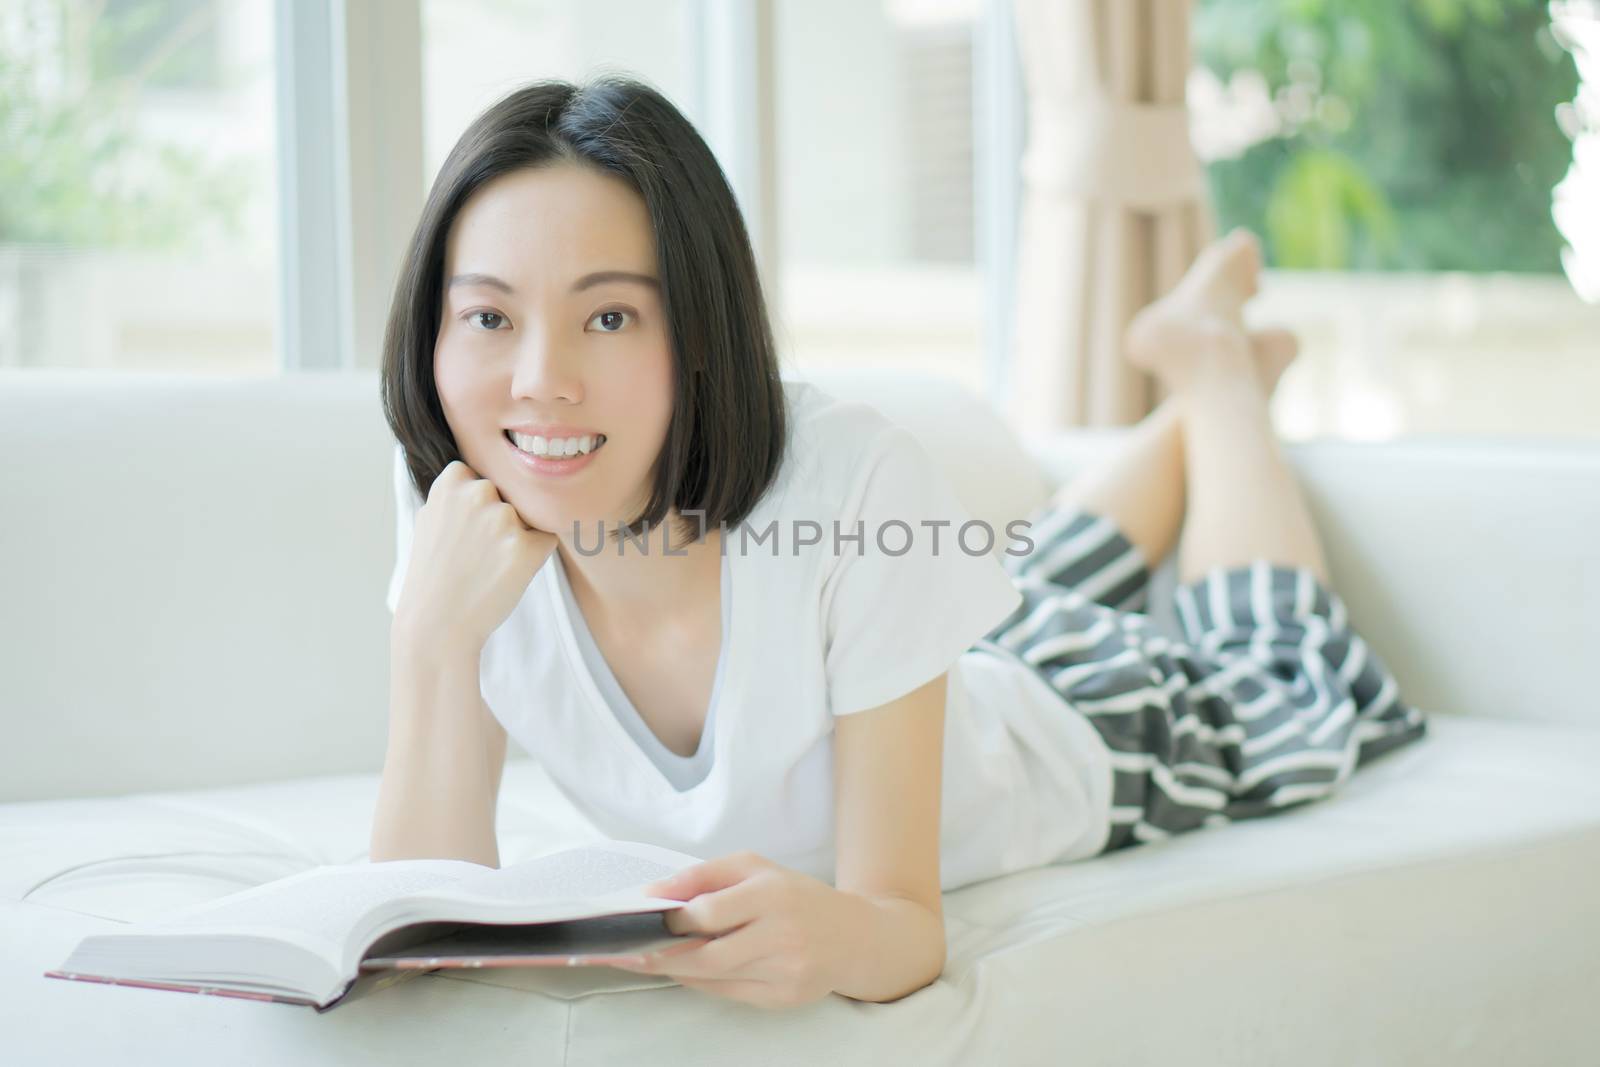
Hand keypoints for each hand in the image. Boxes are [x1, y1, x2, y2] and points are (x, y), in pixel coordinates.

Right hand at [393, 460, 557, 650]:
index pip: (487, 476)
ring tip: (488, 565)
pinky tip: (506, 573)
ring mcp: (504, 519)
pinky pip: (546, 539)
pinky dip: (534, 555)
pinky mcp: (527, 547)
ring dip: (518, 537)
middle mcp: (479, 492)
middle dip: (502, 520)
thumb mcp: (431, 519)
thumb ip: (456, 493)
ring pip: (530, 517)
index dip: (481, 506)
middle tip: (476, 553)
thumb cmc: (435, 574)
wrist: (436, 623)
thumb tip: (481, 476)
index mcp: (452, 480)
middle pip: (511, 496)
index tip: (464, 530)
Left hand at [613, 851, 845, 1009]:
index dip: (670, 919)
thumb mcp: (755, 868)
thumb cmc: (795, 897)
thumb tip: (656, 892)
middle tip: (629, 952)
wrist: (854, 937)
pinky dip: (702, 982)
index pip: (708, 913)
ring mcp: (785, 971)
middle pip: (705, 956)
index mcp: (772, 893)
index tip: (641, 917)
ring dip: (675, 970)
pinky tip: (688, 970)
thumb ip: (705, 874)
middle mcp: (782, 934)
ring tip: (648, 960)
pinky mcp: (785, 998)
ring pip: (714, 978)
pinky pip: (729, 993)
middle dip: (660, 956)